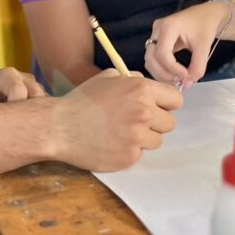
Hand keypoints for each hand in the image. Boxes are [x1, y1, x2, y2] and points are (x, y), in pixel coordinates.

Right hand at [50, 70, 182, 170]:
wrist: (58, 127)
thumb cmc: (82, 101)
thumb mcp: (108, 78)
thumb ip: (133, 79)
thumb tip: (149, 85)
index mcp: (141, 90)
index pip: (176, 100)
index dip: (166, 104)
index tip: (158, 108)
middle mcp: (143, 112)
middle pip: (170, 123)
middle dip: (155, 122)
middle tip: (135, 122)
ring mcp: (137, 137)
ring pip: (157, 140)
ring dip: (144, 138)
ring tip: (121, 132)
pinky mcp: (129, 156)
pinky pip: (140, 153)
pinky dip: (129, 150)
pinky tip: (112, 143)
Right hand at [144, 1, 227, 88]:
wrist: (206, 15)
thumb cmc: (205, 26)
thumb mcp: (204, 46)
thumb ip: (197, 66)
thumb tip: (187, 84)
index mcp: (168, 26)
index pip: (162, 53)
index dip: (172, 69)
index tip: (186, 75)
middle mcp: (157, 29)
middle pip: (151, 57)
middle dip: (164, 73)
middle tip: (180, 81)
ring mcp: (155, 34)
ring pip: (149, 59)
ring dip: (161, 73)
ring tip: (177, 80)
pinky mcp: (156, 40)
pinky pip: (153, 58)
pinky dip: (161, 69)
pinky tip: (173, 75)